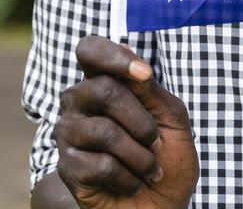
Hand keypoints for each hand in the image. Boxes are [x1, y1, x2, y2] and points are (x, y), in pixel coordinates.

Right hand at [54, 36, 198, 208]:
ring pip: (105, 131)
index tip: (144, 74)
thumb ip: (152, 92)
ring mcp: (69, 134)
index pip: (90, 50)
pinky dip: (129, 177)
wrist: (160, 206)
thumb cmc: (168, 155)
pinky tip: (132, 183)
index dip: (113, 56)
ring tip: (149, 167)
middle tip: (156, 141)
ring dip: (140, 155)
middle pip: (102, 89)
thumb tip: (134, 64)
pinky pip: (101, 165)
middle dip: (141, 119)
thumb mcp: (172, 118)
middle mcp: (79, 102)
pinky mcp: (67, 168)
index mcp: (104, 81)